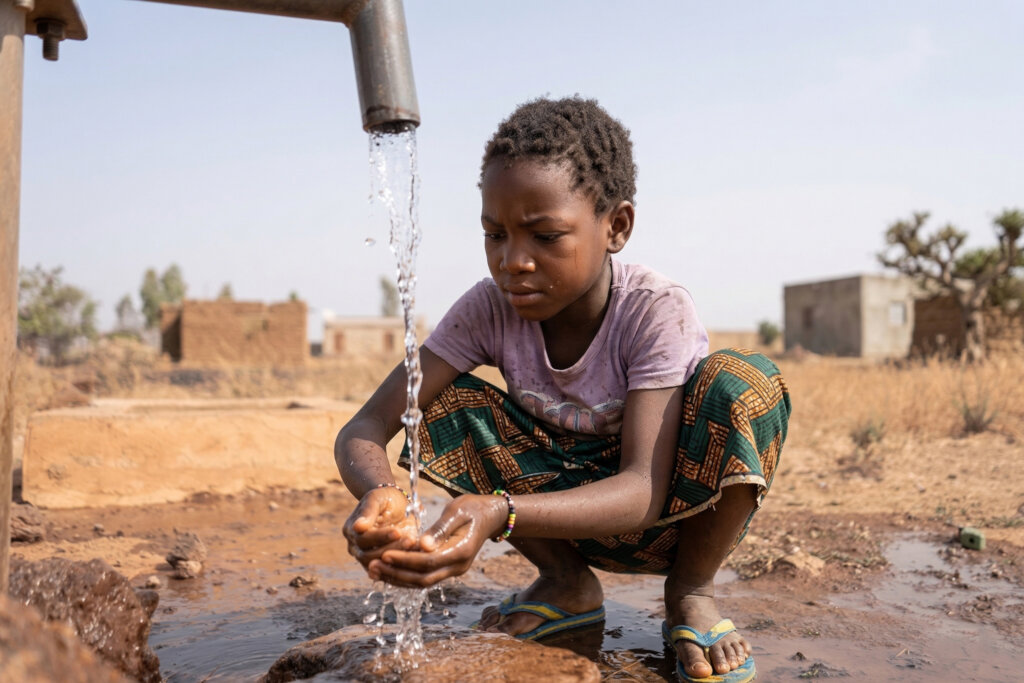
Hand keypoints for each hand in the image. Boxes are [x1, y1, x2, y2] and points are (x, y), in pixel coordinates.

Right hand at [343, 486, 420, 573]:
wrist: (394, 504)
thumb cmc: (384, 498)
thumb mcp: (376, 499)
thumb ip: (368, 512)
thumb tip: (357, 527)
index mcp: (351, 531)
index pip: (363, 539)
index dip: (380, 537)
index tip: (397, 531)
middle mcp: (355, 547)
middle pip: (368, 556)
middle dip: (391, 548)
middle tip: (410, 540)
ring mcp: (366, 557)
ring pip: (379, 565)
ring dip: (397, 557)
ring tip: (413, 545)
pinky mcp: (380, 564)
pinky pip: (388, 570)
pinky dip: (400, 565)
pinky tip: (414, 556)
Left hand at [369, 494, 506, 587]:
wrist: (491, 515)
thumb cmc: (473, 508)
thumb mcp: (456, 511)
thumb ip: (439, 530)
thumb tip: (422, 545)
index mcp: (461, 551)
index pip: (428, 562)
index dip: (405, 560)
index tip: (384, 554)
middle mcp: (458, 566)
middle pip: (423, 578)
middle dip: (396, 573)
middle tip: (372, 565)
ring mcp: (453, 569)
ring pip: (422, 581)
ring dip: (397, 577)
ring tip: (374, 569)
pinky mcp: (448, 568)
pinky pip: (424, 576)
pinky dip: (405, 574)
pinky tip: (388, 568)